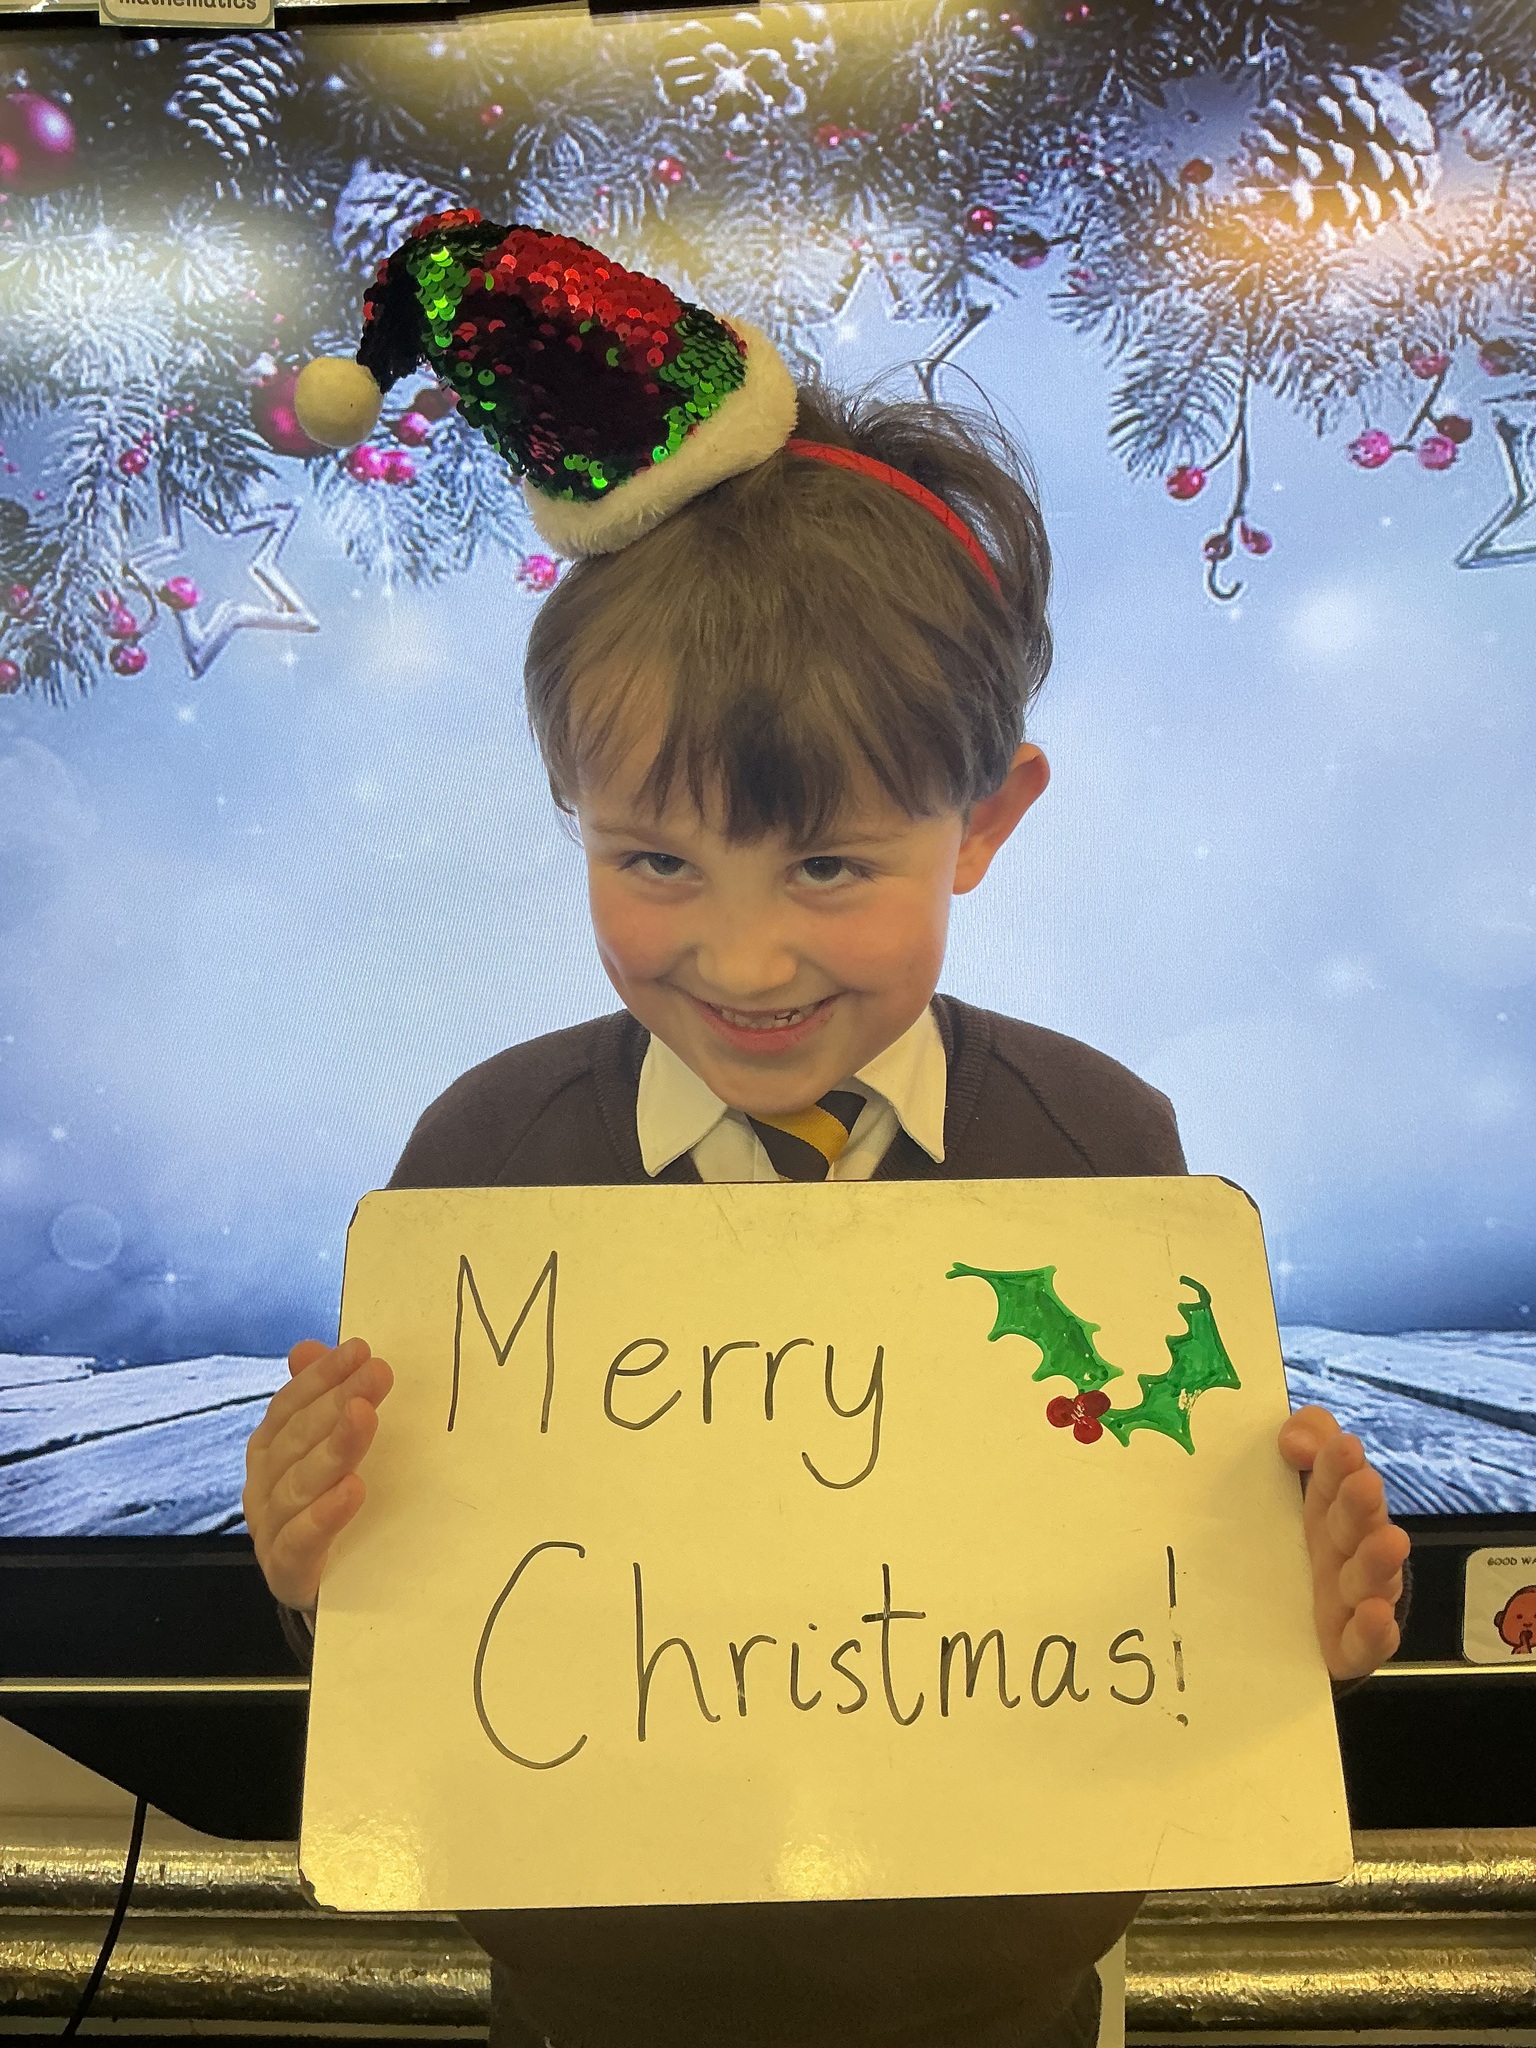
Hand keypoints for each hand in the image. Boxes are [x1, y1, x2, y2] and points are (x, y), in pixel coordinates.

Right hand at [243, 1336, 393, 1612]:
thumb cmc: (329, 1511)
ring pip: (298, 1485)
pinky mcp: (287, 1572)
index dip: (321, 1377)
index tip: (360, 1350)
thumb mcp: (330, 1452)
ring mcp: (270, 1530)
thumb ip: (319, 1402)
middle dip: (337, 1402)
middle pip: (297, 1439)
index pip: (290, 1405)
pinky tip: (352, 1490)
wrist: (330, 1594)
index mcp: (270, 1453)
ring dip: (333, 1448)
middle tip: (378, 1374)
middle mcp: (263, 1487)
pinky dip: (324, 1515)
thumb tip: (305, 1347)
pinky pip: (301, 1541)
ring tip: (365, 1417)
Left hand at [1278, 1405, 1410, 1680]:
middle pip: (1355, 1526)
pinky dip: (1374, 1631)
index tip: (1343, 1445)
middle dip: (1361, 1505)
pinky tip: (1376, 1614)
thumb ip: (1299, 1441)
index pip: (1333, 1479)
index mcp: (1326, 1508)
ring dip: (1378, 1563)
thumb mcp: (1284, 1480)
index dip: (1337, 1462)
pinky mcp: (1346, 1648)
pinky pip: (1363, 1643)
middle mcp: (1344, 1550)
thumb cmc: (1287, 1541)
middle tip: (1365, 1484)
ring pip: (1367, 1581)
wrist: (1275, 1628)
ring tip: (1390, 1542)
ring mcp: (1348, 1600)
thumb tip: (1295, 1442)